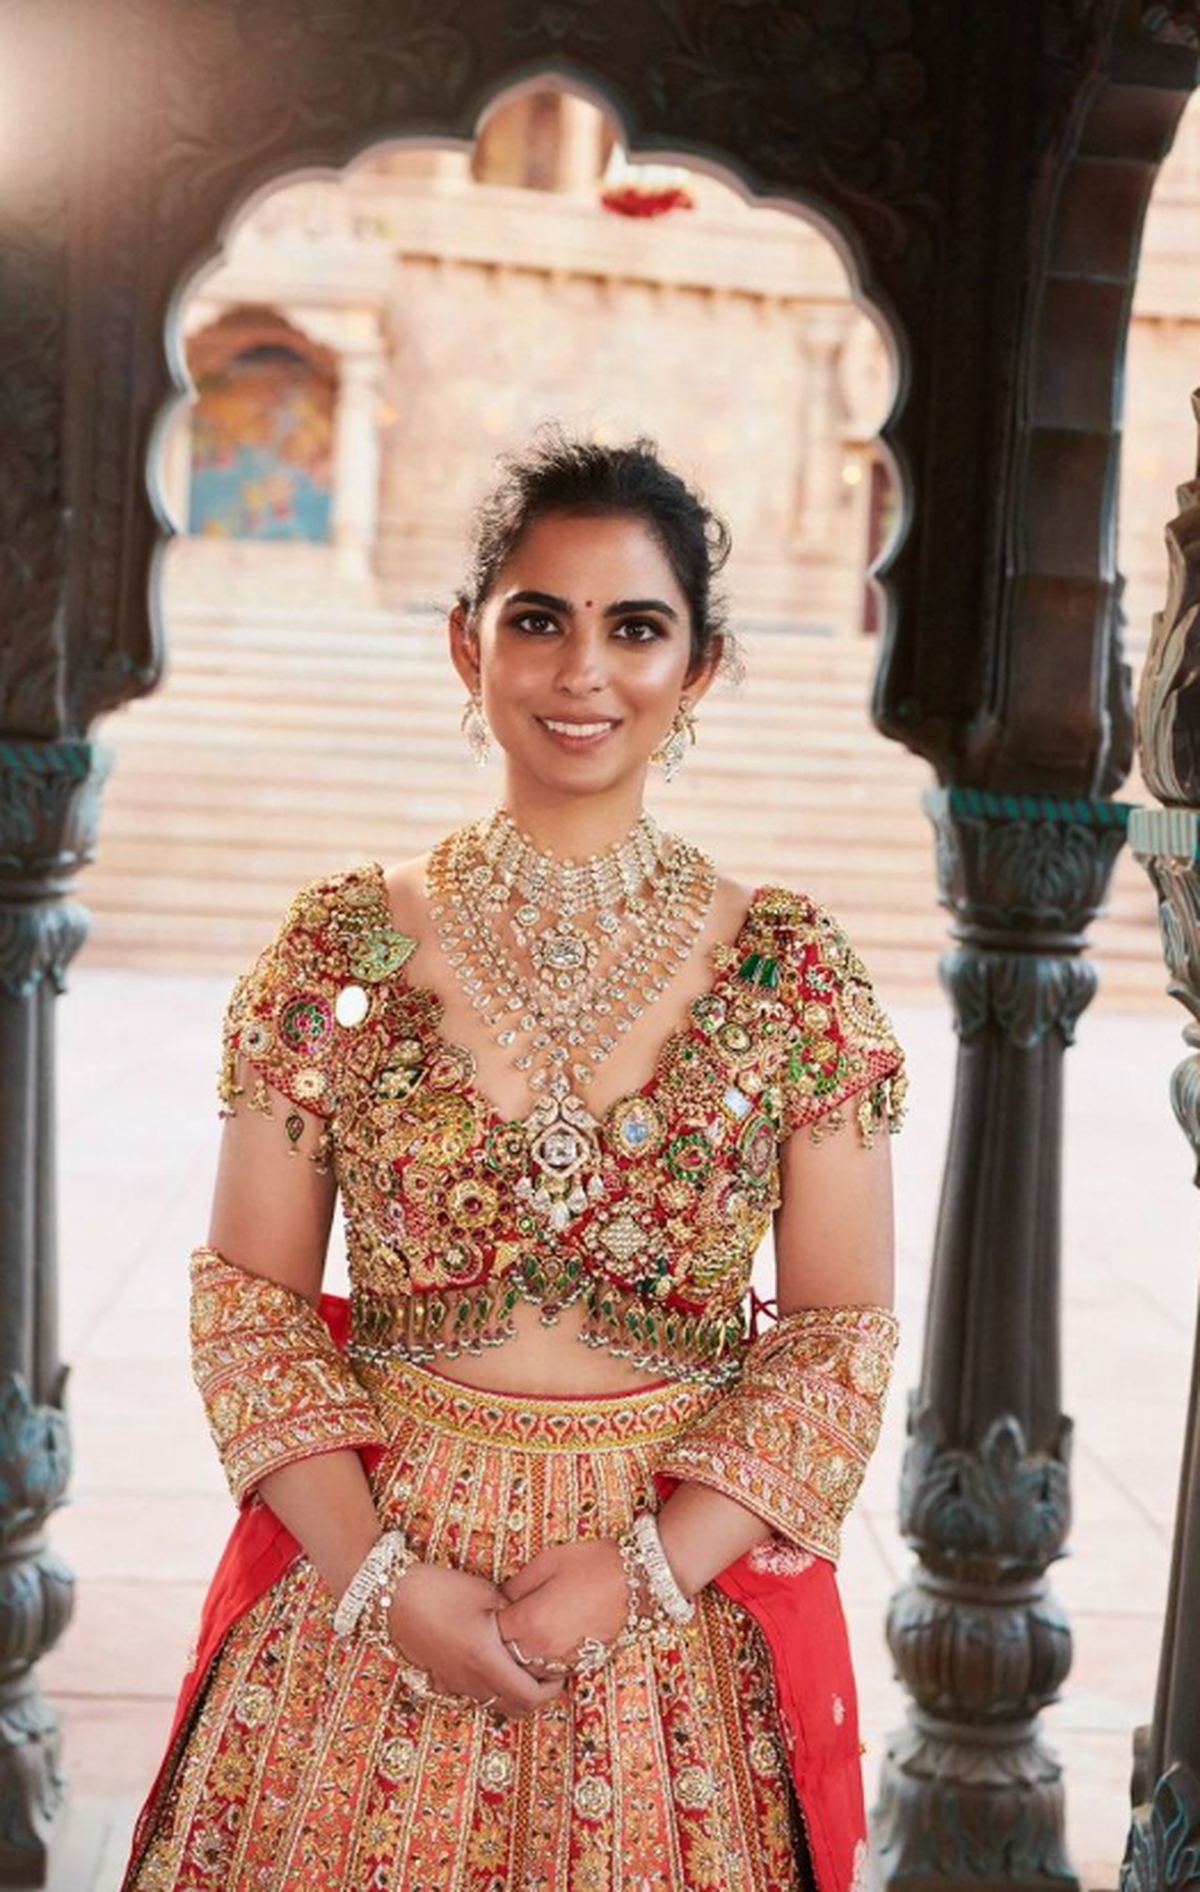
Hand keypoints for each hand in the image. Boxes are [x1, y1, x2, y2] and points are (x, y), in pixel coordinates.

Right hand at [386, 1562, 564, 1718]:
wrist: (394, 1596)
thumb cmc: (442, 1589)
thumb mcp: (487, 1594)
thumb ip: (515, 1615)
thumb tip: (537, 1625)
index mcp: (487, 1661)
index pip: (530, 1697)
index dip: (551, 1690)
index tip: (560, 1671)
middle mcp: (471, 1681)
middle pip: (515, 1709)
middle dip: (537, 1696)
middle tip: (547, 1673)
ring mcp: (455, 1684)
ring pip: (495, 1704)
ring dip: (515, 1692)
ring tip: (523, 1666)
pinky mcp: (442, 1679)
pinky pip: (476, 1695)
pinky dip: (493, 1688)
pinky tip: (495, 1662)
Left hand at [495, 1539, 629, 1679]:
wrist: (639, 1582)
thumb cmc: (593, 1565)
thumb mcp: (548, 1562)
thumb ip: (517, 1584)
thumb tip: (501, 1600)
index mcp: (529, 1621)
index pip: (493, 1632)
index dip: (492, 1619)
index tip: (495, 1607)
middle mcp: (542, 1649)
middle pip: (507, 1656)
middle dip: (504, 1641)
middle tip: (508, 1621)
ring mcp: (561, 1662)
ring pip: (528, 1670)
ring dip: (523, 1654)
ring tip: (528, 1631)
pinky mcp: (579, 1666)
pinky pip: (550, 1672)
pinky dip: (544, 1661)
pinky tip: (550, 1639)